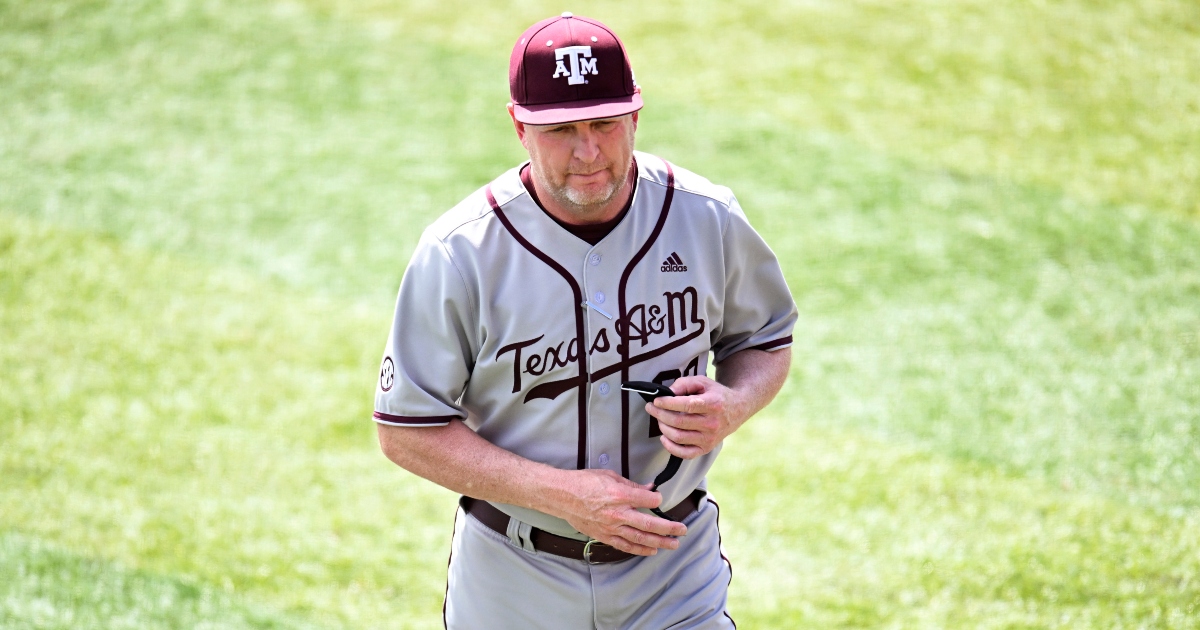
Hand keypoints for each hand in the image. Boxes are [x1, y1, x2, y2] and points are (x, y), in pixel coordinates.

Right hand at [554, 469, 687, 555]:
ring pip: (640, 538)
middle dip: (669, 528)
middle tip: (682, 530)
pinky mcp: (604, 535)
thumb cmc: (584, 482)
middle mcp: (618, 513)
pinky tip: (651, 550)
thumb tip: (649, 489)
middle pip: (650, 523)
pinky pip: (625, 545)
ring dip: (659, 542)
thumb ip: (632, 485)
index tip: (659, 498)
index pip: (649, 500)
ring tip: (674, 544)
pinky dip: (639, 549)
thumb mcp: (610, 476)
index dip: (657, 499)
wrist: (562, 496)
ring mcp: (611, 527)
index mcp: (620, 494)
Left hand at [646, 376, 749, 458]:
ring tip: (659, 419)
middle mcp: (712, 423)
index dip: (667, 404)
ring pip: (678, 437)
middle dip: (660, 415)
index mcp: (713, 404)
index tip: (656, 401)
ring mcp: (710, 439)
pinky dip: (670, 447)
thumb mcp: (703, 382)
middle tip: (651, 408)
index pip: (686, 405)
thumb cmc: (716, 394)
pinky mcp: (706, 448)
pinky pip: (685, 454)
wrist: (737, 409)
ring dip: (663, 428)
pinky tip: (664, 436)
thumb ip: (684, 384)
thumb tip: (667, 393)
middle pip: (679, 422)